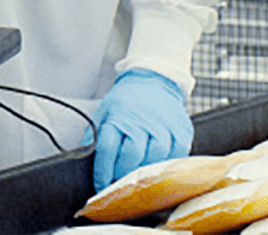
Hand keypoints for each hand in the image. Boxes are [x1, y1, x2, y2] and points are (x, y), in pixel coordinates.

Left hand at [84, 69, 192, 190]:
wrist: (153, 79)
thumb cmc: (126, 101)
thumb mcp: (105, 112)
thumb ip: (96, 135)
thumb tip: (86, 160)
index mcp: (117, 116)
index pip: (107, 149)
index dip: (103, 173)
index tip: (101, 187)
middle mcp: (140, 120)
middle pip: (132, 156)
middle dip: (124, 177)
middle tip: (120, 189)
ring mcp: (163, 125)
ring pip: (155, 159)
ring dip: (146, 175)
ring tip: (139, 183)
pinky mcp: (181, 130)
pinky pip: (177, 156)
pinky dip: (168, 167)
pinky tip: (160, 170)